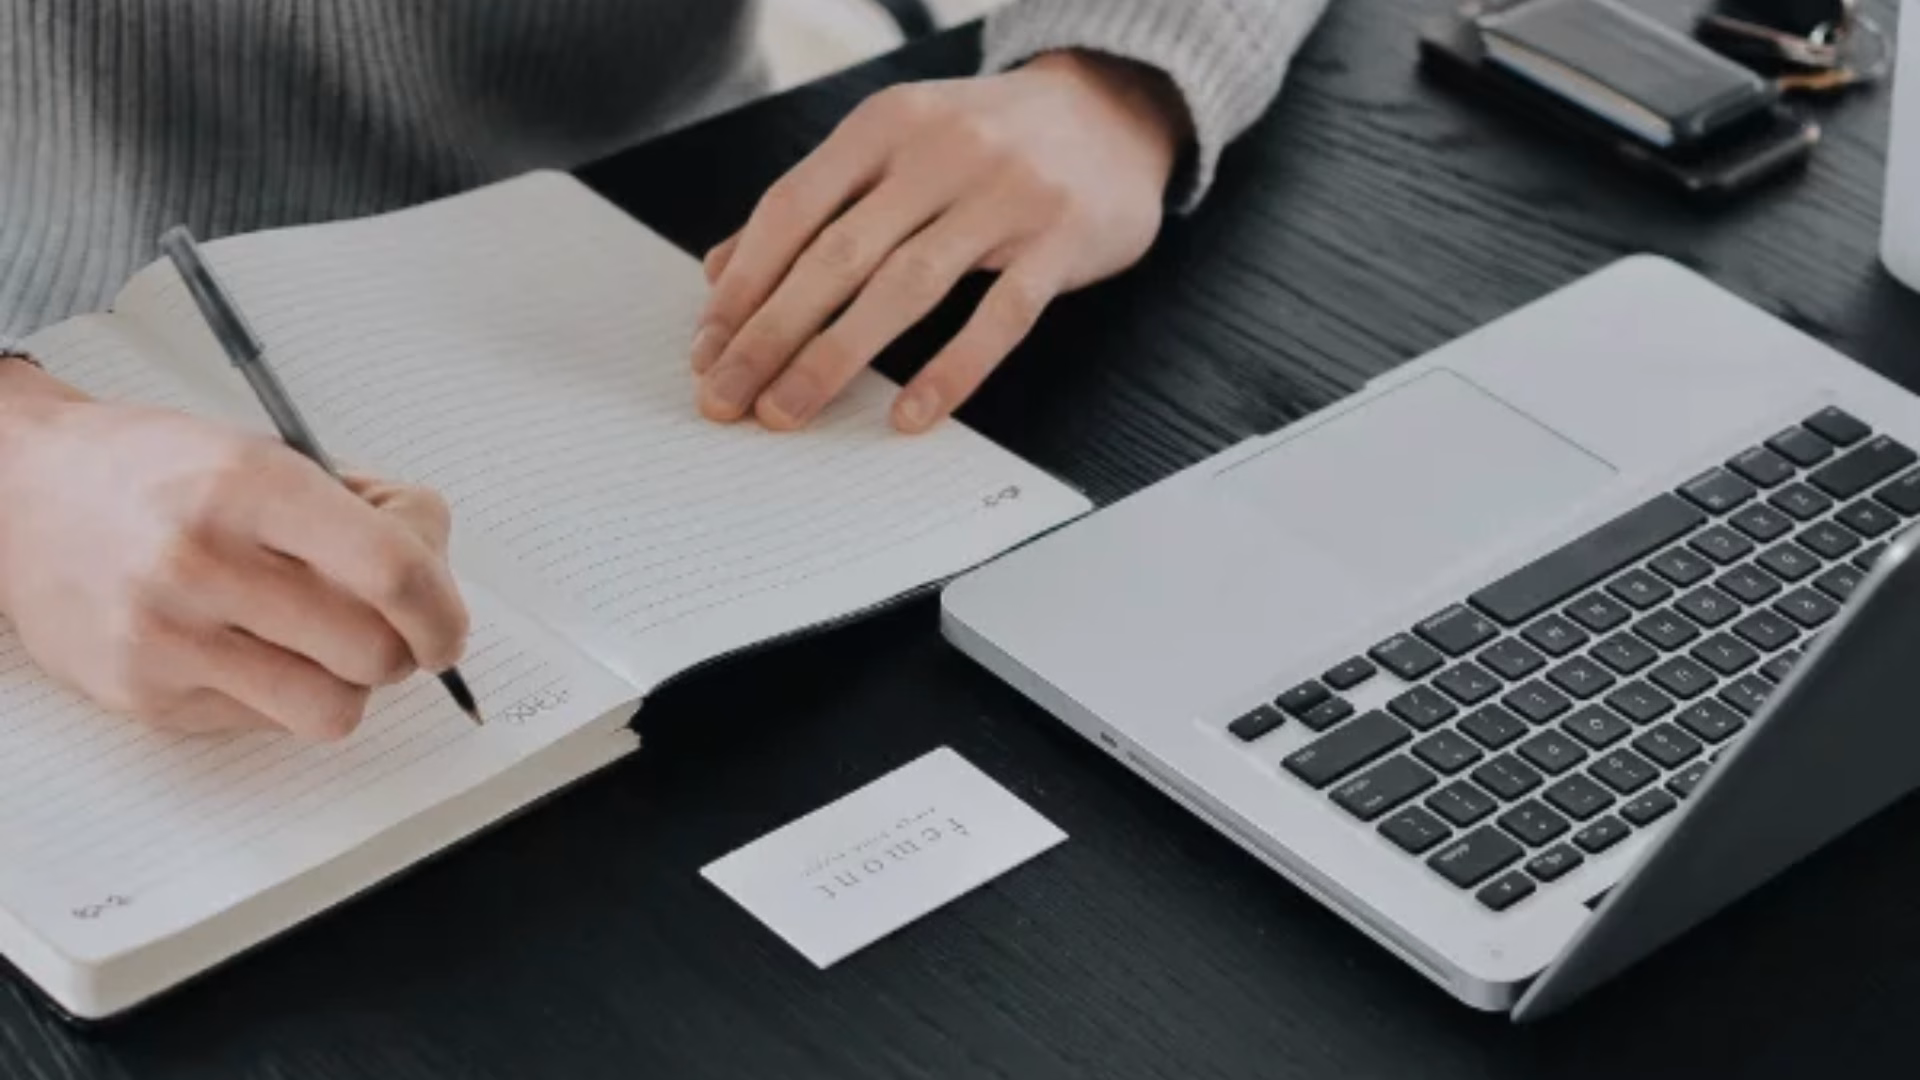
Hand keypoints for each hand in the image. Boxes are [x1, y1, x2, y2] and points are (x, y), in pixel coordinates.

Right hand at [0, 398, 470, 737]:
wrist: (25, 491)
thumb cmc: (165, 473)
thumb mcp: (274, 453)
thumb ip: (369, 514)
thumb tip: (437, 586)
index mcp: (252, 485)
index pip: (392, 570)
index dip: (443, 611)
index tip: (448, 627)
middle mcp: (203, 562)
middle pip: (373, 652)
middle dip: (402, 648)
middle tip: (386, 629)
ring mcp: (167, 637)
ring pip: (330, 709)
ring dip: (348, 685)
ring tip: (323, 646)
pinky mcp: (145, 695)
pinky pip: (267, 725)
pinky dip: (282, 696)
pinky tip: (249, 649)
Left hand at [692, 50, 1189, 432]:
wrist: (1115, 108)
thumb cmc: (989, 140)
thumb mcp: (896, 145)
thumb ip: (815, 203)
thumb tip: (722, 273)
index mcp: (886, 124)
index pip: (793, 209)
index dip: (743, 284)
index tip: (706, 348)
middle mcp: (940, 151)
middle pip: (835, 255)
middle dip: (770, 334)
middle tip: (726, 397)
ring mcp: (1005, 195)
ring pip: (904, 287)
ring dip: (834, 358)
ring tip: (787, 411)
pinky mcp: (1060, 240)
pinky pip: (1000, 317)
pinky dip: (951, 371)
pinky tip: (908, 416)